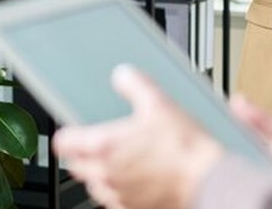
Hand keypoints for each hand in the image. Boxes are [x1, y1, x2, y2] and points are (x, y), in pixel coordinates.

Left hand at [53, 65, 223, 208]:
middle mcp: (105, 175)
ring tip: (121, 159)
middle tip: (96, 141)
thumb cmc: (183, 147)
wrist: (206, 180)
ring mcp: (119, 196)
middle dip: (82, 154)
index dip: (67, 134)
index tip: (72, 129)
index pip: (64, 143)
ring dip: (101, 173)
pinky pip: (116, 200)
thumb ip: (135, 85)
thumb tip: (123, 75)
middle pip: (75, 167)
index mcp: (103, 148)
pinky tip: (140, 177)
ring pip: (95, 186)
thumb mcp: (160, 102)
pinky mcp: (135, 208)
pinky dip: (121, 189)